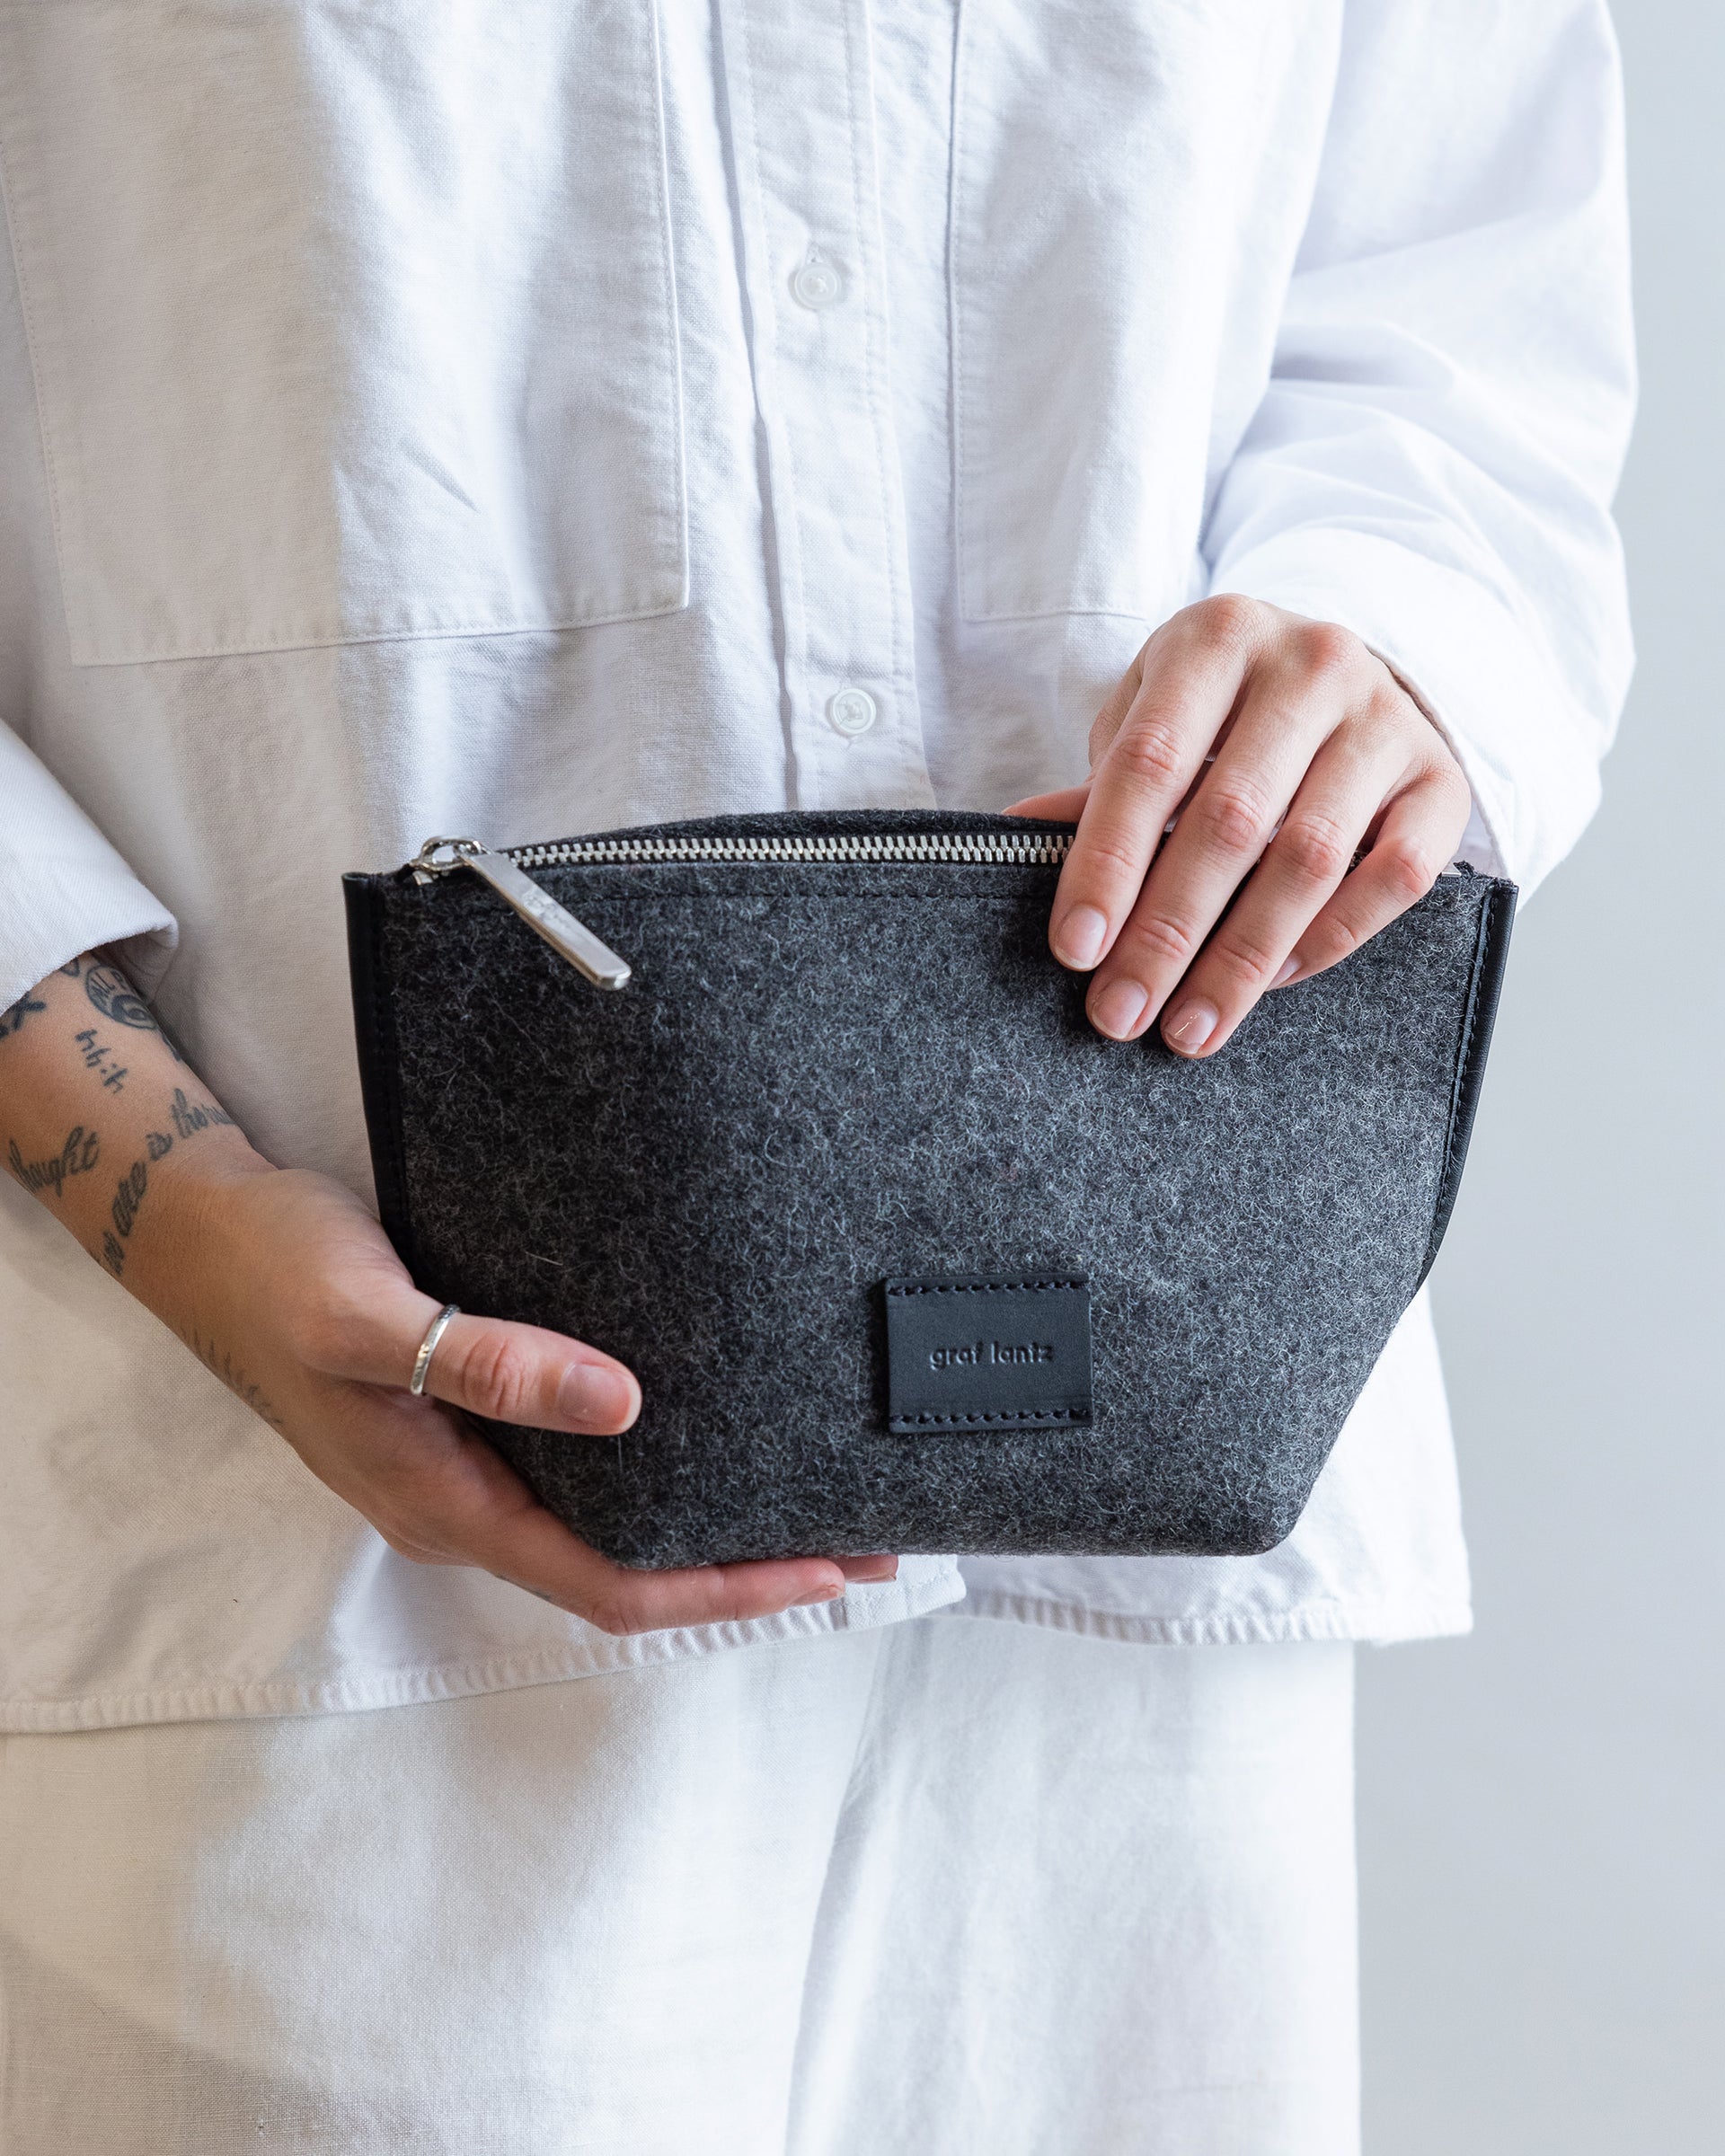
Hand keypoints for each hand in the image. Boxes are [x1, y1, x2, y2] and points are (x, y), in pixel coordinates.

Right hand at [155, 1163, 896, 1632]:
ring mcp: (469, 1466)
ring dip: (710, 1519)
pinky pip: (585, 1467)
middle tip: (863, 1534)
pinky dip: (663, 1460)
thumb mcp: (372, 1320)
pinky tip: (713, 1422)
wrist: (204, 1231)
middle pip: (629, 1568)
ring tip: (812, 1488)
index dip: (726, 1588)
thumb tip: (621, 1403)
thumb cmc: (277, 1272)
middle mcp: (467, 1504)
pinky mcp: (473, 1417)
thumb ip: (486, 1366)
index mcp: (447, 1506)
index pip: (612, 1585)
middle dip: (746, 1565)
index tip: (829, 1568)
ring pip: (611, 1521)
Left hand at [1008, 596, 1472, 1054]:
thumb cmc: (1223, 713)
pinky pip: (1392, 878)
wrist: (1342, 677)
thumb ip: (1098, 788)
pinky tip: (1270, 984)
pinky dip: (1327, 940)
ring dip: (1240, 959)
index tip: (1076, 949)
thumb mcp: (1152, 719)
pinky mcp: (1440, 779)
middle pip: (1228, 821)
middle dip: (1166, 932)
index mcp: (1217, 636)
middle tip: (1120, 1012)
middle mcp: (1312, 663)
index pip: (1148, 763)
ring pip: (1310, 858)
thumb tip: (1010, 843)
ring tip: (1188, 1027)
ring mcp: (1386, 719)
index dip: (1107, 864)